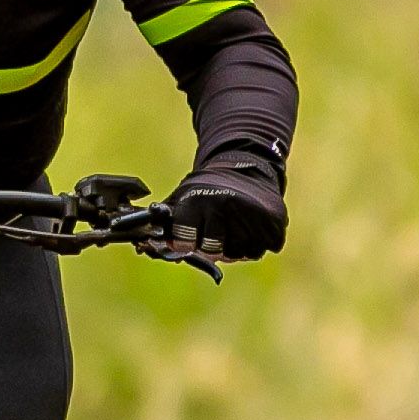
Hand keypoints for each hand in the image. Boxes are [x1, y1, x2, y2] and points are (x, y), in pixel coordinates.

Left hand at [148, 167, 283, 261]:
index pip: (184, 242)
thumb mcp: (181, 198)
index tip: (189, 235)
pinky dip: (258, 243)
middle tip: (216, 227)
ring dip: (236, 246)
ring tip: (235, 223)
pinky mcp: (274, 220)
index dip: (186, 242)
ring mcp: (250, 213)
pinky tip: (252, 225)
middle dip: (212, 245)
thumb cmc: (206, 189)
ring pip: (239, 254)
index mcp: (196, 200)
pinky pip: (262, 249)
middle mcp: (223, 205)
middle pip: (213, 251)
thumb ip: (164, 224)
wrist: (246, 165)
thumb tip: (144, 248)